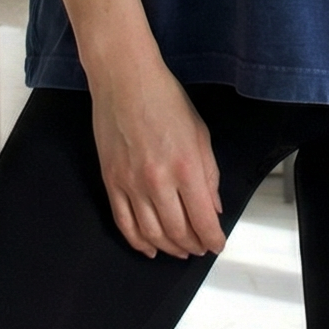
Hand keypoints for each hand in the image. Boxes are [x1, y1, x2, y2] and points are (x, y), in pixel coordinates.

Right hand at [89, 60, 227, 259]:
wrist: (124, 79)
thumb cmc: (164, 98)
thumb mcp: (200, 134)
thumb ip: (209, 174)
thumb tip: (213, 207)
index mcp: (186, 167)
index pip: (203, 219)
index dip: (213, 239)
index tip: (217, 244)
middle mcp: (158, 180)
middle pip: (178, 231)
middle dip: (193, 245)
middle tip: (200, 247)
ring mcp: (130, 183)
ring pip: (151, 233)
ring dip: (169, 247)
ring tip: (180, 250)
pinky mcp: (111, 181)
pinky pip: (124, 222)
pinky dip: (138, 241)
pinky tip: (149, 247)